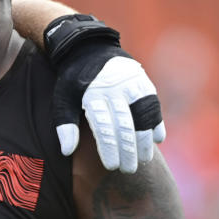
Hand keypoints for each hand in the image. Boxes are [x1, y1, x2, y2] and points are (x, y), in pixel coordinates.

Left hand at [47, 15, 165, 172]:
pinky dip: (157, 122)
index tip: (112, 166)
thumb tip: (67, 151)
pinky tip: (157, 139)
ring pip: (144, 115)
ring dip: (146, 139)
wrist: (88, 48)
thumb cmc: (72, 80)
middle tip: (129, 170)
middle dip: (128, 150)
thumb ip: (64, 124)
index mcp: (92, 95)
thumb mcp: (62, 98)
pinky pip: (153, 104)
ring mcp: (131, 83)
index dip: (109, 148)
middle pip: (125, 125)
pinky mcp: (143, 81)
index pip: (104, 127)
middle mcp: (114, 89)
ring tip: (144, 159)